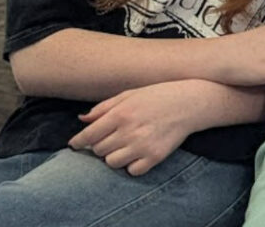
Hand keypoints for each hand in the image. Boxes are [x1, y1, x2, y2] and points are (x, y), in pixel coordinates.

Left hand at [69, 81, 201, 174]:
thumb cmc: (158, 95)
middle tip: (111, 136)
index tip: (75, 144)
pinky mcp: (155, 157)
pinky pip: (132, 170)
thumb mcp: (130, 94)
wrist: (190, 102)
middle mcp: (130, 131)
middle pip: (99, 150)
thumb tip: (82, 119)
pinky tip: (138, 152)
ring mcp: (142, 146)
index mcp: (121, 113)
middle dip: (100, 145)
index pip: (89, 135)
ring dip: (114, 156)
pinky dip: (131, 164)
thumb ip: (104, 107)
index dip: (78, 141)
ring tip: (125, 144)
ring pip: (112, 163)